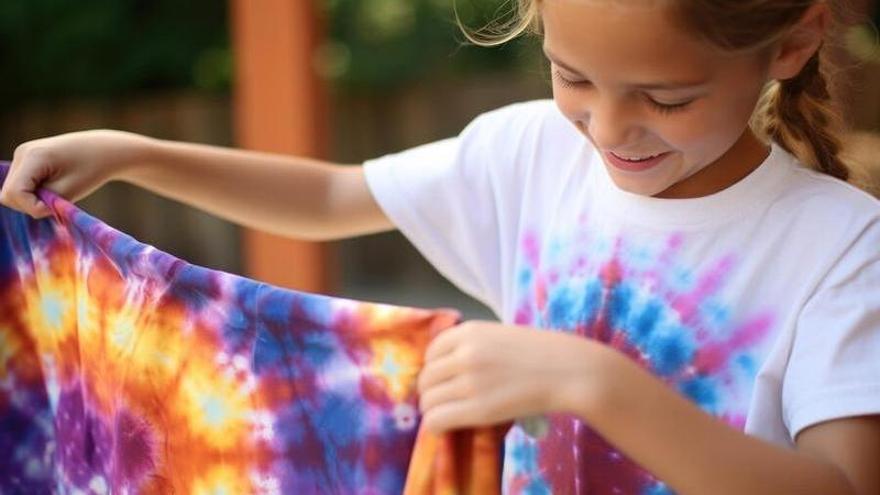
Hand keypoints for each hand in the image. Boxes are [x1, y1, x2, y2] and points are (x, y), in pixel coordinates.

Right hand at [0, 129, 155, 217]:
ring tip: (57, 194)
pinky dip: (33, 193)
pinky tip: (51, 189)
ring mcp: (22, 154)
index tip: (56, 206)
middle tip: (58, 201)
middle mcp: (22, 152)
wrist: (104, 150)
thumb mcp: (69, 191)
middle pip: (8, 193)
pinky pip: (20, 185)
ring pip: (11, 191)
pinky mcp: (26, 159)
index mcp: (33, 156)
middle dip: (30, 204)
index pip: (14, 192)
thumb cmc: (92, 170)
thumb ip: (43, 202)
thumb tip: (19, 206)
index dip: (32, 207)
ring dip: (32, 200)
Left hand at [416, 320, 605, 433]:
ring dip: (434, 411)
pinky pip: (437, 420)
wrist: (570, 370)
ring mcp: (469, 381)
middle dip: (432, 393)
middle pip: (426, 379)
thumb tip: (449, 366)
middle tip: (447, 402)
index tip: (445, 381)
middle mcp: (463, 354)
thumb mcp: (502, 335)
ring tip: (449, 416)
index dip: (435, 369)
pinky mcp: (477, 409)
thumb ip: (475, 346)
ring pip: (428, 401)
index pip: (431, 352)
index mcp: (469, 331)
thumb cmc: (544, 352)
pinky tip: (447, 429)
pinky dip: (436, 427)